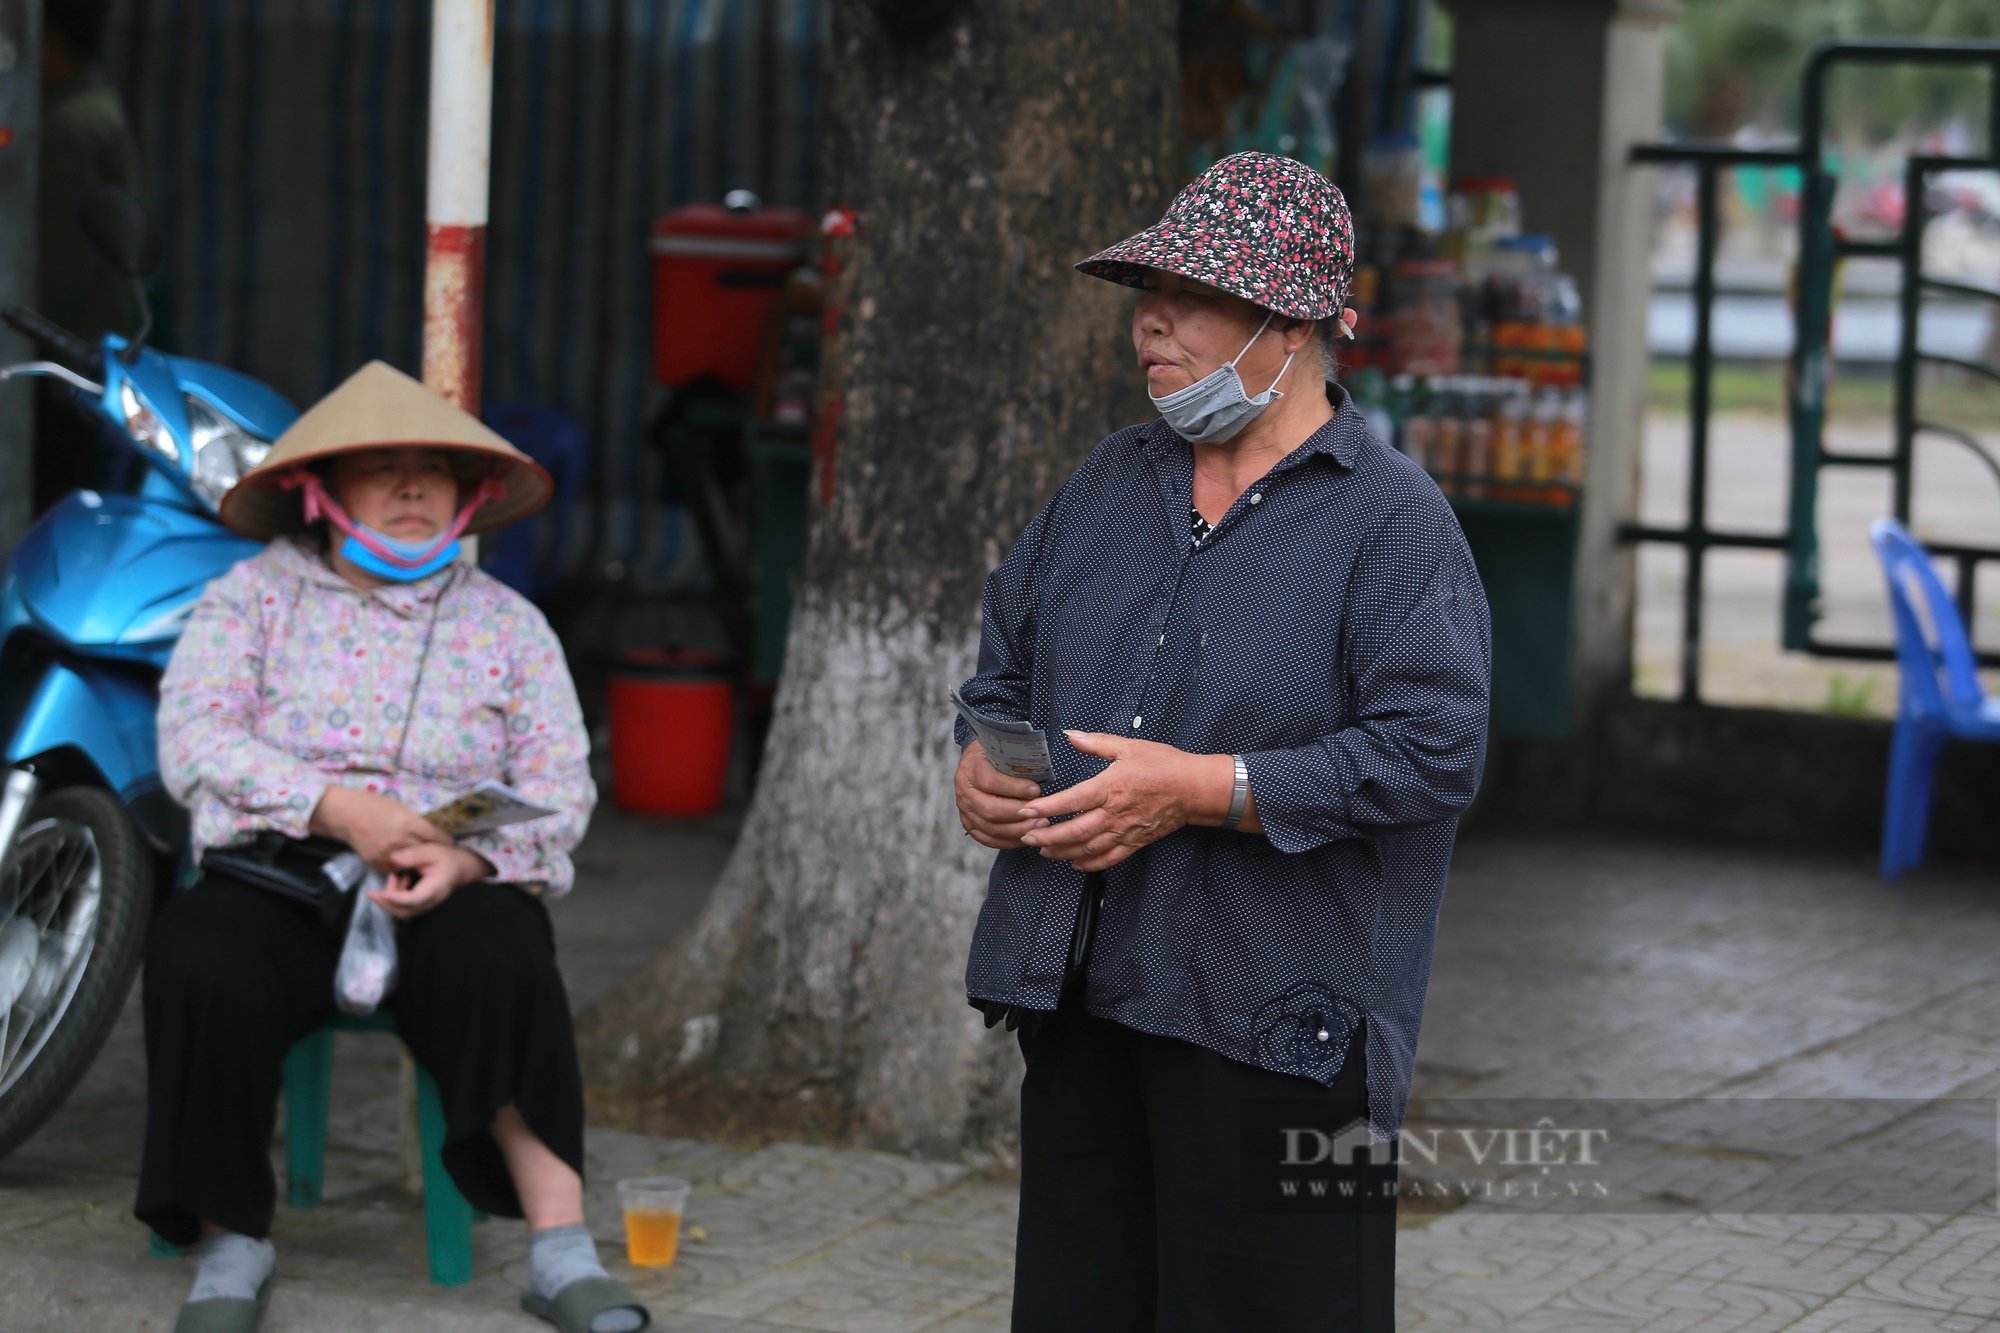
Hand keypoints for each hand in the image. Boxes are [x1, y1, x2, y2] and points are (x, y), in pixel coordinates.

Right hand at [310, 785, 450, 871]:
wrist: (345, 815)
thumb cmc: (372, 805)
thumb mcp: (397, 806)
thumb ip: (412, 820)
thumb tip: (425, 828)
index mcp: (407, 823)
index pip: (433, 835)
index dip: (443, 839)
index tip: (451, 842)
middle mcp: (399, 840)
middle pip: (424, 851)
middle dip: (431, 851)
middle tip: (438, 852)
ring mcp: (387, 853)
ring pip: (410, 863)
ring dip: (415, 861)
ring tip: (422, 859)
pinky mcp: (376, 862)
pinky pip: (394, 868)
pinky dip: (398, 865)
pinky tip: (400, 860)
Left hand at [369, 842, 493, 919]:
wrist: (461, 866)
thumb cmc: (447, 857)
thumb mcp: (431, 850)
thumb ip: (412, 854)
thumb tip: (393, 859)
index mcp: (435, 888)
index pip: (414, 899)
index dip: (396, 898)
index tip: (381, 893)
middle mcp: (431, 900)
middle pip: (406, 912)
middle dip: (386, 904)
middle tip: (374, 891)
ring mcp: (427, 904)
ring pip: (403, 912)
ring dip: (390, 900)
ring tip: (393, 877)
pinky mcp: (421, 904)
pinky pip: (405, 908)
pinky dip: (395, 898)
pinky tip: (400, 880)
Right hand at [955, 741, 1045, 849]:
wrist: (978, 760)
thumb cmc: (996, 754)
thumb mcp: (1003, 749)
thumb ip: (1017, 759)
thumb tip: (1043, 770)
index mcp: (971, 768)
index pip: (991, 782)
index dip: (1015, 788)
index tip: (1036, 790)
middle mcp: (964, 791)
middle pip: (990, 809)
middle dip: (1019, 814)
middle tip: (1042, 814)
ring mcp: (965, 810)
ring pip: (991, 828)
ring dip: (1018, 830)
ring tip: (1040, 825)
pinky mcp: (969, 824)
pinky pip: (988, 839)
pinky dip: (1008, 841)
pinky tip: (1025, 837)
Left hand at [1015, 731, 1251, 871]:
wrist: (1194, 789)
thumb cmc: (1164, 764)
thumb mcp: (1129, 747)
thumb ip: (1096, 743)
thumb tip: (1071, 735)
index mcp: (1110, 787)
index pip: (1071, 801)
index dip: (1046, 808)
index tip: (1027, 810)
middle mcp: (1114, 813)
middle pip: (1074, 832)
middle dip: (1047, 837)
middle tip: (1027, 836)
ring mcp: (1124, 830)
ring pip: (1087, 848)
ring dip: (1062, 852)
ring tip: (1043, 850)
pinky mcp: (1135, 842)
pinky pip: (1109, 859)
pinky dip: (1089, 864)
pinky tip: (1075, 863)